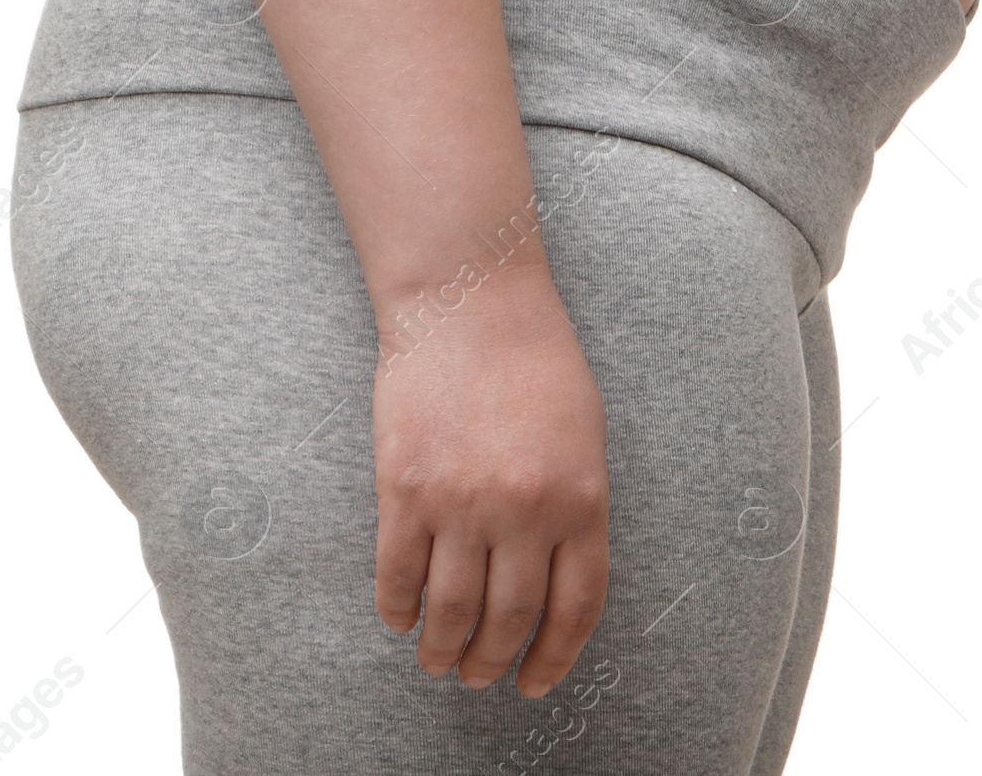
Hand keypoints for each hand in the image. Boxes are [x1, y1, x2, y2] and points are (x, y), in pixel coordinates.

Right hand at [371, 266, 609, 697]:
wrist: (468, 298)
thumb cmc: (532, 356)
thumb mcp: (584, 433)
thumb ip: (576, 507)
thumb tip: (554, 581)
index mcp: (581, 498)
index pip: (575, 609)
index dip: (554, 658)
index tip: (536, 682)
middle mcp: (525, 510)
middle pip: (510, 621)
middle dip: (492, 663)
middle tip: (478, 675)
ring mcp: (462, 501)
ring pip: (451, 611)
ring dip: (443, 649)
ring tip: (438, 660)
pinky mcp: (405, 488)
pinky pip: (398, 574)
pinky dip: (397, 609)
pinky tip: (399, 618)